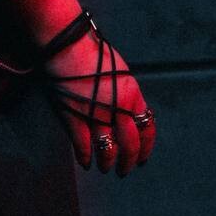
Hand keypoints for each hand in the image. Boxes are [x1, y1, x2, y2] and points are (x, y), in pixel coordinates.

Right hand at [40, 30, 155, 175]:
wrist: (68, 45)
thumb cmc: (92, 51)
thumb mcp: (119, 70)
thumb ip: (125, 93)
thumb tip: (128, 111)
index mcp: (132, 94)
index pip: (147, 128)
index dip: (146, 147)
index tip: (143, 159)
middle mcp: (119, 108)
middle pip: (130, 145)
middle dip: (128, 162)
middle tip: (123, 170)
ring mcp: (97, 115)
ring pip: (108, 150)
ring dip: (107, 163)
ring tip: (105, 167)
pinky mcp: (76, 118)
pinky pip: (84, 146)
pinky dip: (85, 157)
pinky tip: (86, 162)